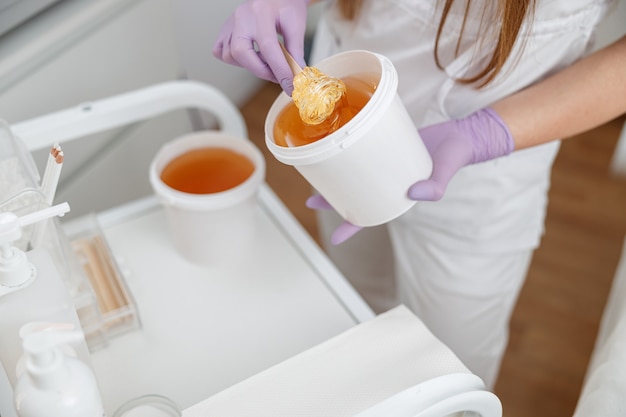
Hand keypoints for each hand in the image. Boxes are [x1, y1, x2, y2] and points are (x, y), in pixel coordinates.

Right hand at [213, 0, 308, 94]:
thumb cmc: (285, 5)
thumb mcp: (296, 24)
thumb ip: (296, 50)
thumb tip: (297, 74)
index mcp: (260, 13)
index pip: (268, 48)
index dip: (279, 70)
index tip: (290, 85)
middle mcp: (241, 18)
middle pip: (241, 53)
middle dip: (261, 71)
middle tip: (278, 76)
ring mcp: (230, 24)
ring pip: (229, 55)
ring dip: (250, 66)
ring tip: (267, 63)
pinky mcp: (225, 30)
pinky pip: (220, 51)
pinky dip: (234, 60)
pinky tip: (250, 57)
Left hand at [307, 107, 514, 244]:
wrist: (461, 136)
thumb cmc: (454, 158)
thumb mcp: (446, 172)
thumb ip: (436, 186)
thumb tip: (415, 194)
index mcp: (398, 196)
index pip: (371, 216)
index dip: (353, 227)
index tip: (335, 238)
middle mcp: (388, 183)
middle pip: (355, 196)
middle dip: (333, 200)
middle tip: (310, 200)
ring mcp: (384, 166)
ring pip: (354, 176)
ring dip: (336, 176)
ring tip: (316, 173)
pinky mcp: (384, 148)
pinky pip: (362, 155)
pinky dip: (350, 155)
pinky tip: (337, 149)